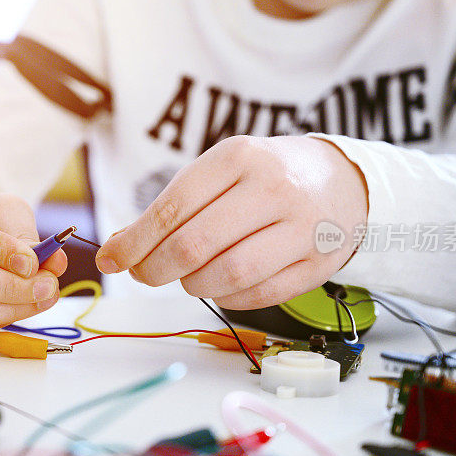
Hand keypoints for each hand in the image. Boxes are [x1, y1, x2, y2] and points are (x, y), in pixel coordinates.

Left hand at [95, 135, 367, 309]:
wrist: (343, 182)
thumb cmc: (265, 177)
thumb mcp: (222, 171)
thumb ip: (174, 206)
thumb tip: (118, 249)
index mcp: (240, 157)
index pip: (173, 207)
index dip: (135, 241)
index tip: (112, 259)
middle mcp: (274, 189)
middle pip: (195, 246)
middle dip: (156, 269)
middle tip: (144, 274)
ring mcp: (302, 228)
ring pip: (228, 275)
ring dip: (193, 285)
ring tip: (188, 277)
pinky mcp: (318, 264)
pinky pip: (258, 295)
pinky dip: (227, 299)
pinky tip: (220, 286)